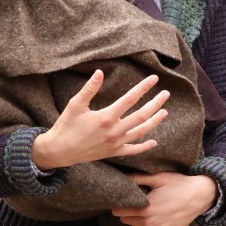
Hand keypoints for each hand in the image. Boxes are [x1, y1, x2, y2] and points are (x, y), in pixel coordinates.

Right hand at [31, 70, 168, 169]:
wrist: (59, 151)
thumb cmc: (66, 125)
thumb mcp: (75, 104)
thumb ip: (89, 88)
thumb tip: (100, 72)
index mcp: (106, 117)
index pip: (130, 99)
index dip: (143, 88)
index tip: (154, 79)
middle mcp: (114, 131)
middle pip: (141, 116)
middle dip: (155, 104)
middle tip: (166, 94)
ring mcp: (115, 144)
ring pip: (140, 132)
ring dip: (154, 122)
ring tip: (164, 112)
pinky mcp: (113, 153)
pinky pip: (133, 150)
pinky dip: (144, 147)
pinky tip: (154, 142)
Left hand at [112, 172, 217, 225]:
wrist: (200, 195)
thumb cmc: (178, 184)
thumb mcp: (157, 177)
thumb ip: (137, 178)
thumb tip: (121, 177)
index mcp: (145, 209)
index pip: (119, 211)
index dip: (119, 203)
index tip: (125, 198)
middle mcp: (150, 223)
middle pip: (124, 220)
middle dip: (127, 211)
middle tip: (135, 203)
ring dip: (135, 220)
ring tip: (144, 210)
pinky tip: (145, 224)